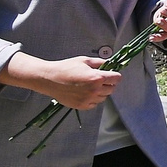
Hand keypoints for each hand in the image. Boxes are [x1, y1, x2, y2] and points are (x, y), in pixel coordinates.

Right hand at [1, 52, 122, 110]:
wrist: (49, 79)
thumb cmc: (65, 68)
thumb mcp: (84, 60)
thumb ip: (100, 63)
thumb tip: (109, 64)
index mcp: (97, 78)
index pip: (116, 78)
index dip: (114, 75)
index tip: (111, 74)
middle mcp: (94, 90)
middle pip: (112, 89)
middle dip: (108, 83)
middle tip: (100, 80)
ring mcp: (88, 99)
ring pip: (104, 97)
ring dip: (101, 92)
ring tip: (90, 86)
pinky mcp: (81, 105)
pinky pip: (94, 104)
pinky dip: (93, 99)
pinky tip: (85, 92)